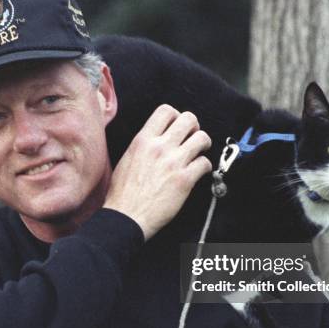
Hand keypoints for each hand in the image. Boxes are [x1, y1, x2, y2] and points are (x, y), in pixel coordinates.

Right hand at [104, 104, 211, 239]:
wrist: (126, 217)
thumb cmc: (122, 192)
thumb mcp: (127, 158)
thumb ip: (143, 145)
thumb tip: (157, 139)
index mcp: (143, 140)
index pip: (166, 110)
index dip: (176, 116)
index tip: (177, 127)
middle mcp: (159, 147)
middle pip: (189, 119)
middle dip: (194, 127)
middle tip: (192, 137)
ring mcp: (173, 163)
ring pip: (202, 138)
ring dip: (203, 144)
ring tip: (198, 153)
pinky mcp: (185, 180)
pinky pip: (205, 163)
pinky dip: (205, 167)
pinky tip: (199, 172)